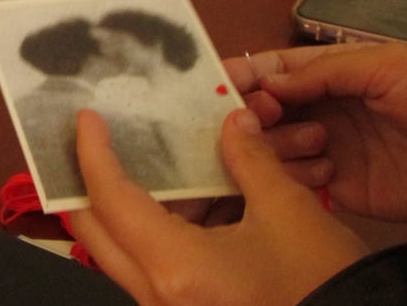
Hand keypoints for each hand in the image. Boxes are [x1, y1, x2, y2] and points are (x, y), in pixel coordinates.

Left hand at [69, 108, 367, 305]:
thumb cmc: (322, 283)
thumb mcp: (289, 212)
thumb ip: (251, 158)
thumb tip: (233, 119)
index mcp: (176, 267)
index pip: (112, 200)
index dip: (93, 154)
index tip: (88, 120)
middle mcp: (157, 294)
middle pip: (95, 231)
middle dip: (84, 182)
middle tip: (88, 141)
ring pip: (119, 250)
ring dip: (120, 204)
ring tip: (130, 160)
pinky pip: (149, 264)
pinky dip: (153, 228)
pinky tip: (177, 199)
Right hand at [240, 42, 406, 222]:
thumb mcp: (382, 66)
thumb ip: (320, 73)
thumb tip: (264, 84)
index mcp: (328, 74)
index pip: (272, 71)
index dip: (243, 75)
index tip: (214, 86)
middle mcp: (317, 110)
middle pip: (261, 111)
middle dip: (252, 113)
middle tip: (257, 118)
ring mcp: (322, 149)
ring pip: (269, 146)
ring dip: (278, 144)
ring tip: (317, 143)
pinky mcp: (332, 188)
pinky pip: (292, 182)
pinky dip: (294, 176)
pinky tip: (324, 172)